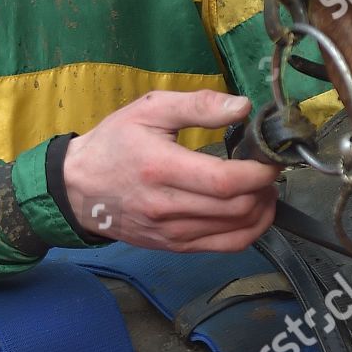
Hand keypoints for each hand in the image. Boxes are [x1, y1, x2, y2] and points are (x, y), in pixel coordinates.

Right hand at [62, 90, 280, 251]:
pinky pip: (224, 247)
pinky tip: (253, 210)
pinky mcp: (175, 247)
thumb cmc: (115, 142)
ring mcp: (172, 233)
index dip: (258, 172)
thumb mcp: (150, 109)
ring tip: (263, 186)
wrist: (80, 187)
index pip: (224, 181)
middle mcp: (168, 207)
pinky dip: (249, 231)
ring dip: (261, 209)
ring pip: (236, 231)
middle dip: (265, 188)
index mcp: (162, 167)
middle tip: (269, 166)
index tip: (271, 156)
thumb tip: (242, 107)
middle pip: (236, 208)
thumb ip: (198, 105)